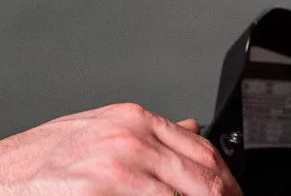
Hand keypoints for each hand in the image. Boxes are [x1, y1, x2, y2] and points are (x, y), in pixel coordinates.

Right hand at [0, 103, 240, 195]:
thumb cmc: (38, 160)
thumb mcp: (100, 131)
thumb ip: (148, 133)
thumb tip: (191, 131)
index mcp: (134, 121)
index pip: (202, 149)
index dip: (225, 179)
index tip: (233, 193)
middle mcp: (130, 141)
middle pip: (201, 178)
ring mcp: (116, 172)